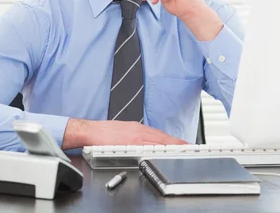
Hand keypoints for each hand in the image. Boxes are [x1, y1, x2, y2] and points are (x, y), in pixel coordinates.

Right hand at [61, 118, 186, 148]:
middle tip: (189, 147)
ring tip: (182, 149)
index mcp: (138, 128)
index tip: (184, 144)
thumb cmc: (104, 133)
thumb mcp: (124, 131)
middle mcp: (138, 131)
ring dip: (170, 145)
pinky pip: (146, 146)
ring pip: (156, 141)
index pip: (160, 135)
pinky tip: (164, 151)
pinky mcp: (128, 143)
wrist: (90, 131)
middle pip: (161, 138)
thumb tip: (146, 142)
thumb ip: (136, 136)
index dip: (173, 140)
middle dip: (176, 143)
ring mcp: (134, 137)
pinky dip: (157, 148)